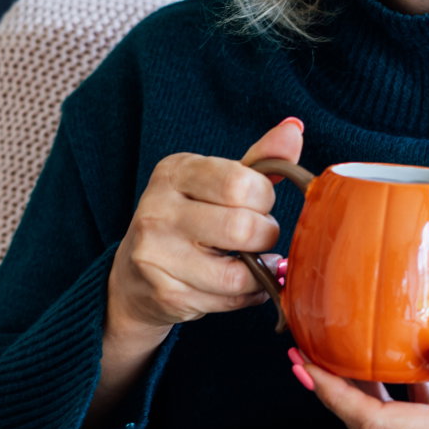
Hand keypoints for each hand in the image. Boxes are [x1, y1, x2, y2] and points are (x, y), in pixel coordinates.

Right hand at [105, 117, 303, 340]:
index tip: (258, 203)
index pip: (240, 183)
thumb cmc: (187, 220)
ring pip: (237, 273)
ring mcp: (157, 254)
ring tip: (251, 262)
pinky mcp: (167, 294)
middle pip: (242, 227)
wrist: (133, 277)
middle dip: (264, 235)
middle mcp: (157, 210)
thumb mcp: (215, 182)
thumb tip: (294, 129)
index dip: (264, 198)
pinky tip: (240, 285)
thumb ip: (258, 160)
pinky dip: (248, 295)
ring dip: (258, 271)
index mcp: (174, 172)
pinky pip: (229, 299)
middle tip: (257, 236)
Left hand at [294, 342, 428, 428]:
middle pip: (367, 426)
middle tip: (300, 344)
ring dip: (353, 393)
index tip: (304, 361)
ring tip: (327, 350)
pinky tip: (380, 366)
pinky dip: (385, 398)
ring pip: (385, 427)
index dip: (332, 394)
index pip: (375, 422)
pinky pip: (406, 428)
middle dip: (329, 389)